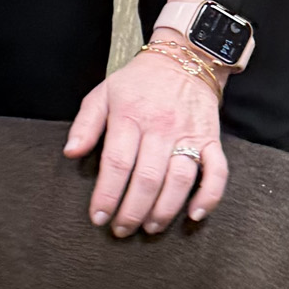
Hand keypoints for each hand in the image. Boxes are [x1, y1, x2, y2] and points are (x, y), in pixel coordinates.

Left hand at [64, 0, 229, 237]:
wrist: (184, 58)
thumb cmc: (138, 82)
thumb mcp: (104, 93)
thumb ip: (85, 124)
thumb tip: (70, 153)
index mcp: (130, 116)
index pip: (117, 163)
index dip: (107, 195)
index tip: (97, 217)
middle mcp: (161, 127)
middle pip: (147, 178)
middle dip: (132, 211)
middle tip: (121, 230)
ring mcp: (189, 134)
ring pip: (179, 181)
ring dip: (164, 211)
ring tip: (149, 227)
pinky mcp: (211, 140)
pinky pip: (217, 173)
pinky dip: (209, 197)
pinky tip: (194, 215)